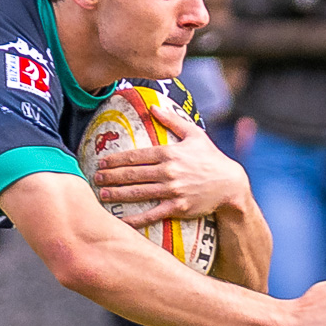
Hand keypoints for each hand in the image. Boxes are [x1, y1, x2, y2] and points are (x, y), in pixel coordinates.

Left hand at [91, 104, 248, 224]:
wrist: (231, 184)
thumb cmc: (211, 158)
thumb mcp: (195, 134)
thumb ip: (172, 119)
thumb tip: (153, 105)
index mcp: (170, 153)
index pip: (136, 156)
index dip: (116, 159)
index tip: (101, 161)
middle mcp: (169, 172)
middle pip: (133, 174)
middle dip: (111, 176)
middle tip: (95, 178)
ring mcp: (173, 191)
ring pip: (138, 193)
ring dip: (117, 194)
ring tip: (102, 194)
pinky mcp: (178, 208)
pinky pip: (152, 214)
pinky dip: (135, 218)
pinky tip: (121, 219)